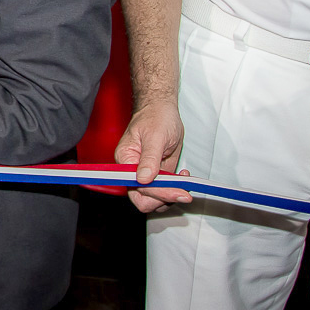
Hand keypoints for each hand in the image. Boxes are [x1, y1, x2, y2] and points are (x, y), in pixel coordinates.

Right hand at [115, 97, 192, 212]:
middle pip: (143, 199)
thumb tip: (143, 179)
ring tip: (183, 181)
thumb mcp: (155, 136)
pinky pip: (163, 191)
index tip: (178, 192)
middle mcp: (132, 170)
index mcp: (125, 160)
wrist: (162, 110)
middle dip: (164, 198)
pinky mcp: (156, 174)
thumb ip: (149, 159)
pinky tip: (182, 177)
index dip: (158, 193)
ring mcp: (144, 174)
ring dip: (171, 195)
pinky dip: (175, 189)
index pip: (137, 187)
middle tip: (183, 192)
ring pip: (154, 199)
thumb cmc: (156, 117)